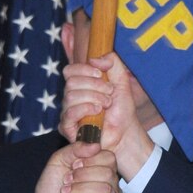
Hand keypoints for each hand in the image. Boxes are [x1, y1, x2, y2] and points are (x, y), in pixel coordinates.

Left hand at [27, 144, 118, 192]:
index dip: (90, 160)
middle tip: (67, 181)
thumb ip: (75, 149)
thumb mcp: (58, 160)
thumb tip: (96, 146)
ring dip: (80, 189)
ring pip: (106, 190)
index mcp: (101, 170)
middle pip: (108, 173)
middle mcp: (110, 186)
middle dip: (82, 176)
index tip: (73, 166)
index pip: (109, 158)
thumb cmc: (51, 188)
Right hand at [60, 55, 154, 178]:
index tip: (100, 74)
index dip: (84, 69)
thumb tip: (94, 59)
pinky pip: (69, 113)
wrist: (125, 132)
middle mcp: (71, 97)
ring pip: (70, 96)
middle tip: (109, 93)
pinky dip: (86, 109)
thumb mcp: (122, 80)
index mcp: (80, 85)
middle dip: (95, 85)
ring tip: (106, 104)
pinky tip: (98, 112)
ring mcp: (68, 112)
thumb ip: (112, 62)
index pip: (70, 70)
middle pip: (71, 82)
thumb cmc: (121, 109)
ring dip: (94, 98)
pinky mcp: (67, 127)